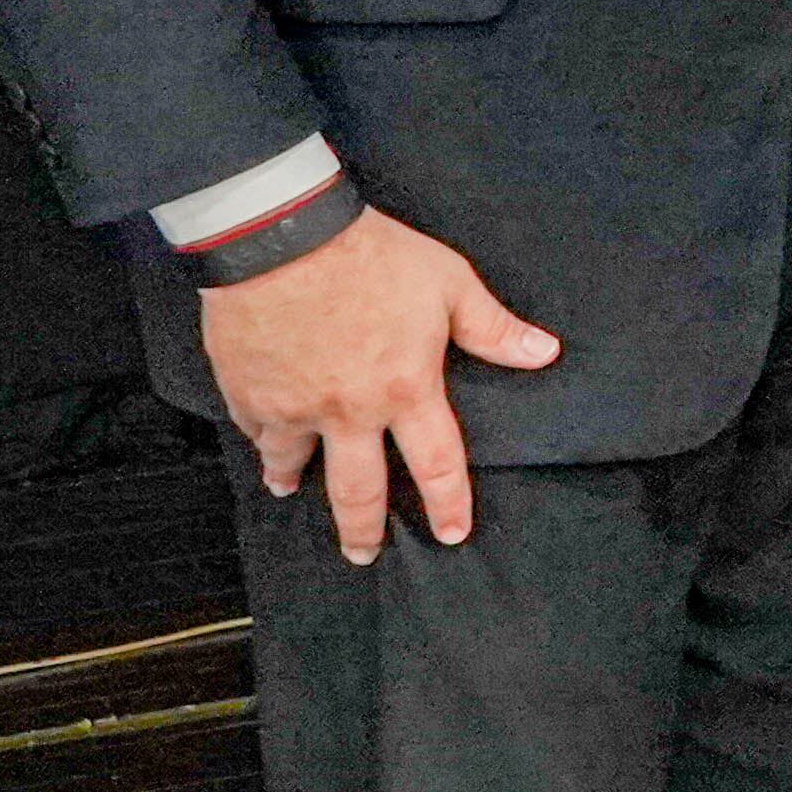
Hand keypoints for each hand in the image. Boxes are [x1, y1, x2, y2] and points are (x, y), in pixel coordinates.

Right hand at [203, 205, 562, 565]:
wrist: (280, 237)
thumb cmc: (370, 255)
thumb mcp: (448, 283)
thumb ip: (493, 328)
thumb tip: (545, 353)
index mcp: (406, 389)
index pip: (437, 464)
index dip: (448, 503)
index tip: (451, 534)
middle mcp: (349, 410)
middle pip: (358, 490)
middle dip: (362, 530)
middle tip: (363, 554)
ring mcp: (292, 406)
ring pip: (292, 461)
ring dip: (291, 480)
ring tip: (287, 490)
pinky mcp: (246, 389)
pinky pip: (252, 427)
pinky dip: (257, 438)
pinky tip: (259, 441)